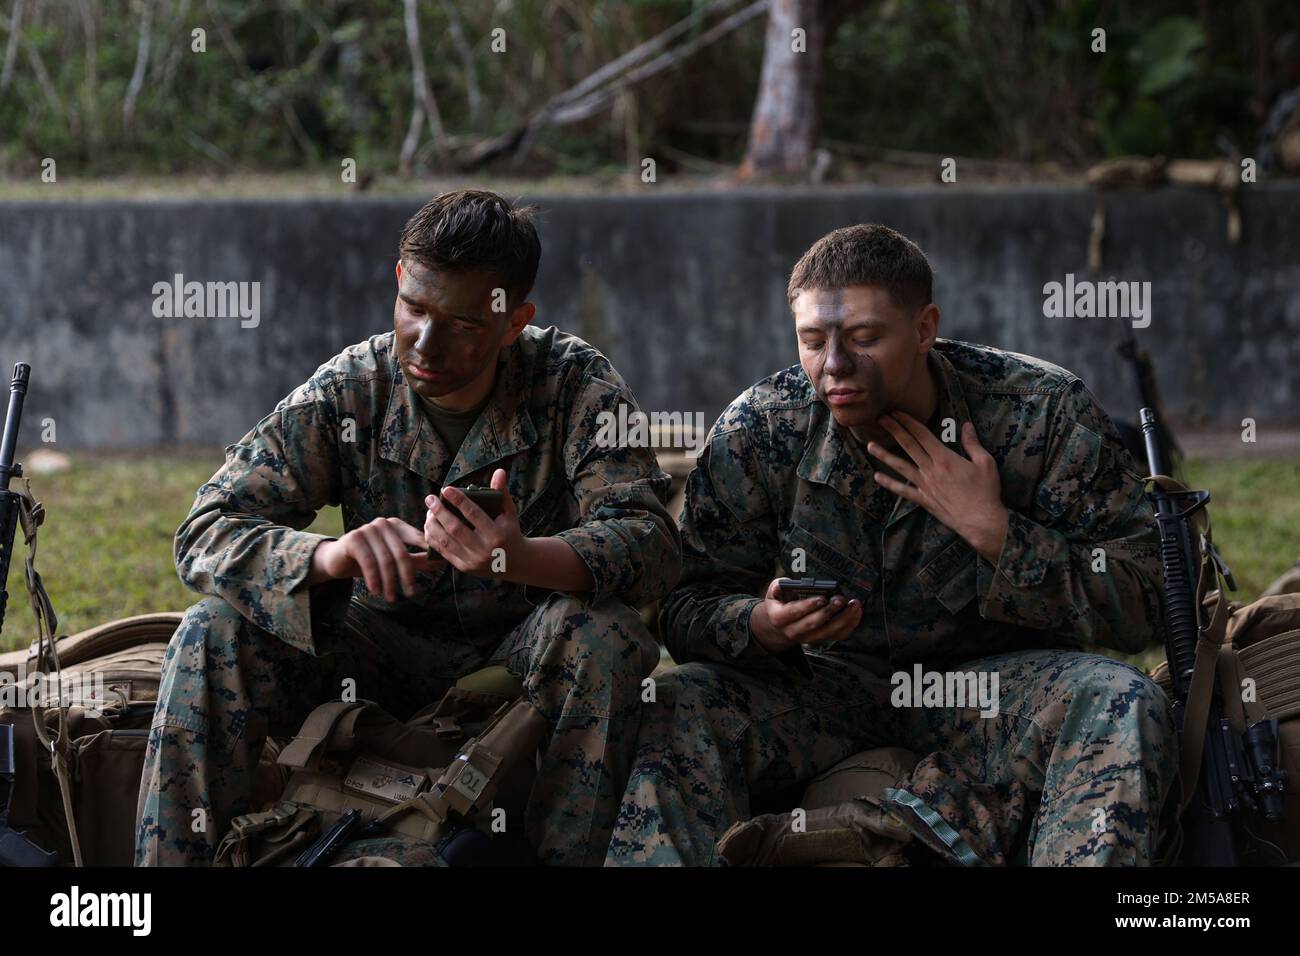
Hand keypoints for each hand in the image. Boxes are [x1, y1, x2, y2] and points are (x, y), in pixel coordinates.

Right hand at [311, 517, 445, 600]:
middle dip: (407, 576)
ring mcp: (368, 529)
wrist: (338, 561)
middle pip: (401, 553)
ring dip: (389, 582)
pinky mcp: (354, 538)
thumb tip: (443, 563)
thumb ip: (418, 560)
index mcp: (397, 525)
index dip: (429, 554)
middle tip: (411, 594)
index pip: (418, 539)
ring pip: (385, 560)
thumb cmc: (370, 560)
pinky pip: (368, 561)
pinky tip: (376, 591)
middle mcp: (384, 523)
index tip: (440, 569)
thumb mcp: (395, 560)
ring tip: (391, 598)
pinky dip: (374, 579)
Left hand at [424, 468, 524, 577]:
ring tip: (428, 511)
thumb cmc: (510, 532)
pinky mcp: (464, 567)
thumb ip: (502, 492)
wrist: (515, 563)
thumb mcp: (509, 513)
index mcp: (497, 534)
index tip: (445, 489)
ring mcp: (473, 560)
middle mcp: (484, 549)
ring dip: (433, 525)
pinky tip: (429, 526)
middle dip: (440, 512)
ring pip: (446, 541)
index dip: (458, 500)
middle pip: (455, 529)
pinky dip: (434, 538)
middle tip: (430, 498)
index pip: (474, 514)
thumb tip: (499, 471)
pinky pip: (444, 552)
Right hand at [749, 578, 861, 653]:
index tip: (821, 598)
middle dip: (829, 612)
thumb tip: (787, 583)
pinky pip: (837, 635)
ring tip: (854, 604)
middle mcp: (793, 631)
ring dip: (844, 619)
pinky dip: (849, 625)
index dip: (808, 606)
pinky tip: (856, 612)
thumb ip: (778, 586)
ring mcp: (808, 638)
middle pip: (813, 624)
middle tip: (841, 599)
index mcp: (779, 618)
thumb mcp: (773, 594)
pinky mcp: (820, 640)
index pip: (793, 613)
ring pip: (828, 632)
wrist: (776, 629)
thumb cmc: (778, 606)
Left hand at [867, 412, 1009, 562]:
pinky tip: (878, 478)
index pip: (922, 435)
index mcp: (945, 458)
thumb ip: (972, 443)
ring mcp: (925, 485)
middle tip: (880, 418)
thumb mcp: (985, 463)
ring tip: (870, 446)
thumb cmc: (986, 491)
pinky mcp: (924, 500)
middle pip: (909, 446)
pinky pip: (904, 491)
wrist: (981, 520)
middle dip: (894, 430)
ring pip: (901, 467)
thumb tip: (966, 425)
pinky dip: (890, 484)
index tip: (897, 412)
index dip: (908, 422)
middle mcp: (931, 470)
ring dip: (885, 455)